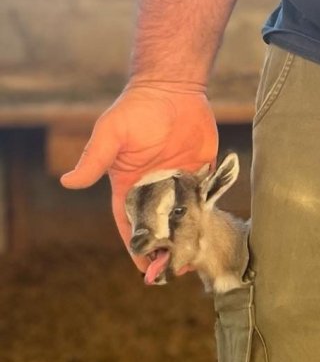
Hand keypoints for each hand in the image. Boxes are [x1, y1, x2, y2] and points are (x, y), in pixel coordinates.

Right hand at [60, 84, 218, 271]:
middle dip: (164, 250)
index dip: (136, 245)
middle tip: (173, 272)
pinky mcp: (201, 176)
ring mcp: (178, 184)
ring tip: (194, 262)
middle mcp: (154, 189)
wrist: (173, 89)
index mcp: (128, 185)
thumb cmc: (137, 109)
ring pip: (182, 220)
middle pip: (158, 227)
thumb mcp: (112, 134)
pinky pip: (203, 203)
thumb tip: (68, 182)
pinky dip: (205, 220)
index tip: (143, 268)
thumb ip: (95, 159)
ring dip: (186, 240)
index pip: (129, 222)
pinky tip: (210, 238)